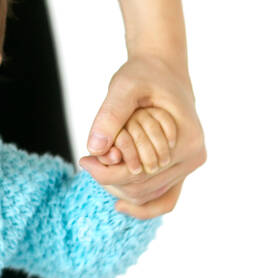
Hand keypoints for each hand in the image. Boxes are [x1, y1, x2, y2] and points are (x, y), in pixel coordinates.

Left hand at [77, 55, 205, 219]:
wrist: (164, 71)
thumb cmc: (145, 75)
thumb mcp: (124, 86)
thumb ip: (110, 114)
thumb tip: (94, 148)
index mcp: (187, 140)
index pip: (139, 173)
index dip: (106, 172)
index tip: (84, 160)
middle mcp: (193, 158)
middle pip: (143, 189)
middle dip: (111, 181)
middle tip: (87, 163)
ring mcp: (190, 167)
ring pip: (148, 196)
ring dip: (120, 189)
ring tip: (98, 170)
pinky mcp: (182, 170)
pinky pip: (164, 200)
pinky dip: (141, 206)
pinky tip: (118, 203)